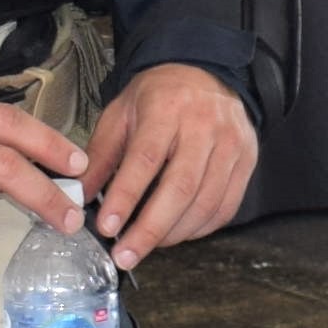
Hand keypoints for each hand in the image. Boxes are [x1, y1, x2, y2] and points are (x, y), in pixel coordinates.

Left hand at [82, 62, 261, 264]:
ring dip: (173, 234)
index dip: (126, 197)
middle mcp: (204, 126)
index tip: (108, 226)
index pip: (146, 160)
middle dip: (150, 229)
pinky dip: (199, 229)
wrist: (204, 72)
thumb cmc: (160, 97)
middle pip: (180, 188)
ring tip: (145, 246)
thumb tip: (80, 197)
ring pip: (205, 203)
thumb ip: (101, 156)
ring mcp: (231, 144)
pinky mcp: (247, 161)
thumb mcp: (121, 114)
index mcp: (167, 109)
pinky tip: (176, 233)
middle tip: (125, 254)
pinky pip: (225, 207)